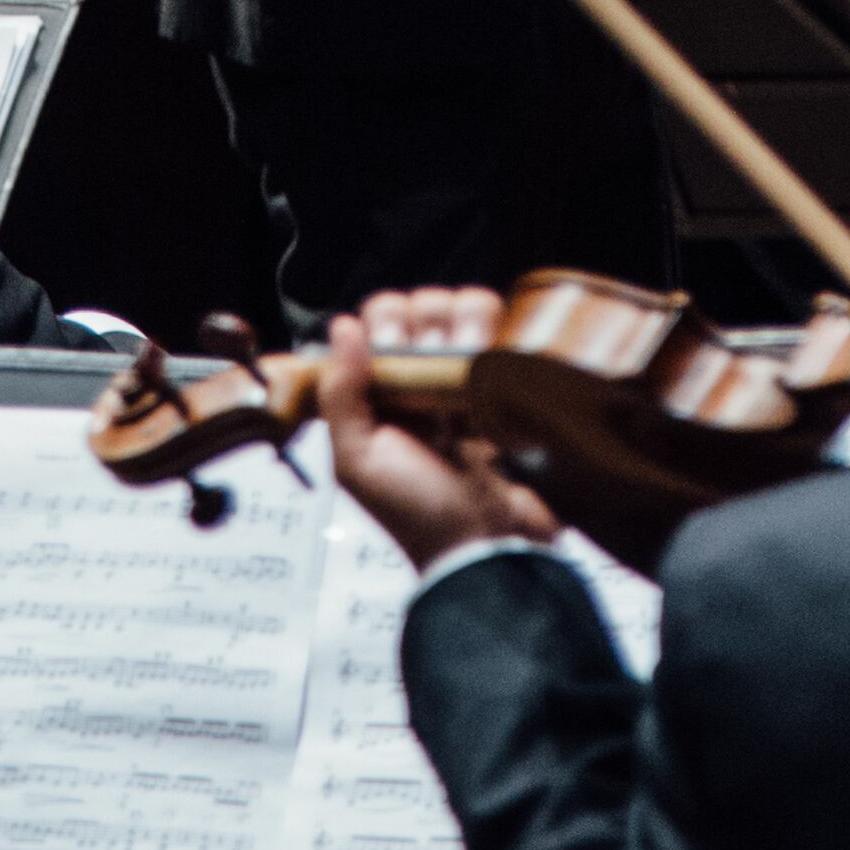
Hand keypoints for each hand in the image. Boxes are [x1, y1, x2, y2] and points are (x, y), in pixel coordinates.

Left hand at [319, 289, 561, 567]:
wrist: (489, 543)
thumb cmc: (420, 514)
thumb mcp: (358, 462)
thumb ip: (340, 393)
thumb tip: (343, 325)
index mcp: (379, 391)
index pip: (380, 317)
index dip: (387, 324)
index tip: (396, 356)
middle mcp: (422, 378)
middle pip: (424, 305)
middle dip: (428, 328)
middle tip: (433, 377)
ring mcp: (468, 377)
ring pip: (465, 307)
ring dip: (466, 327)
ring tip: (467, 373)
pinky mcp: (509, 381)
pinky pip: (503, 328)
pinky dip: (497, 332)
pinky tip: (490, 367)